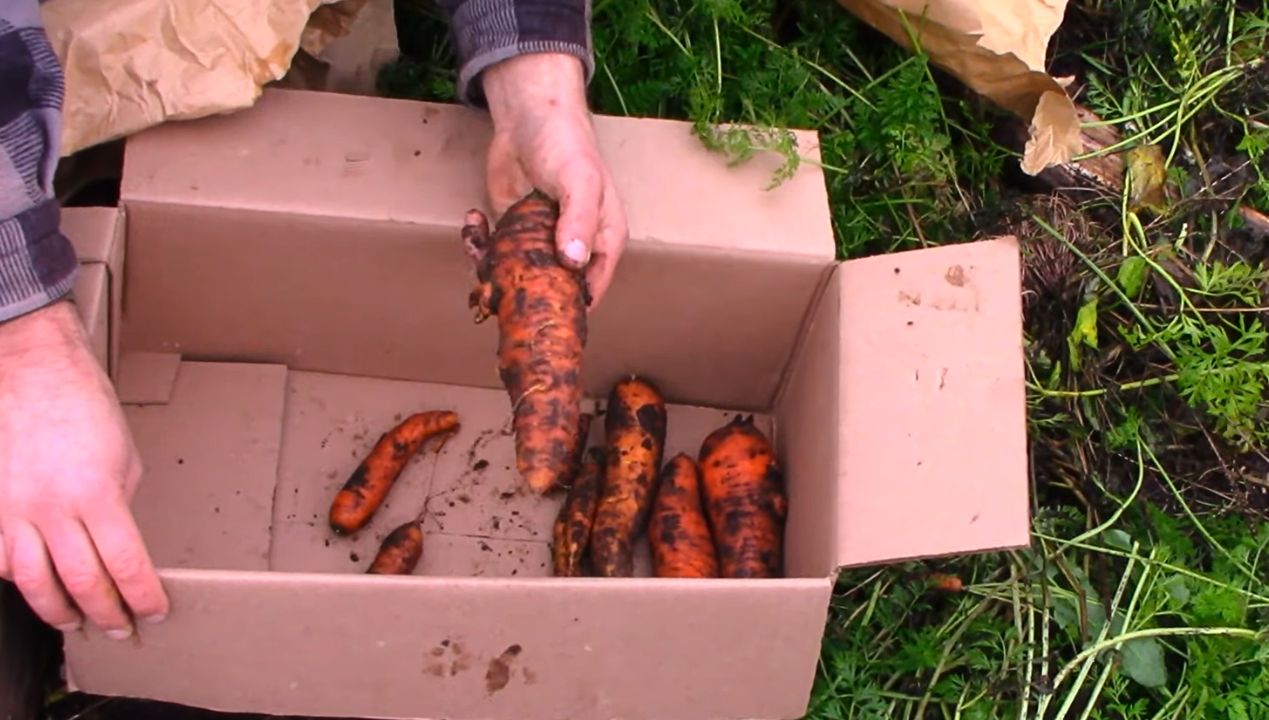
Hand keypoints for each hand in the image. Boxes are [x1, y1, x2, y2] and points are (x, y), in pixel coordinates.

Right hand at [0, 301, 167, 637]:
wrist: (31, 369)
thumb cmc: (83, 405)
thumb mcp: (123, 458)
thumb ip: (118, 506)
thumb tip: (117, 545)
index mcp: (96, 494)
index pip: (125, 566)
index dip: (142, 598)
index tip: (154, 613)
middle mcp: (51, 509)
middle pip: (81, 584)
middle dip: (106, 614)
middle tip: (120, 630)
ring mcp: (12, 510)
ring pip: (32, 583)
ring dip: (58, 611)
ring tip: (76, 621)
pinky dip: (16, 579)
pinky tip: (32, 584)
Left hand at [481, 52, 627, 307]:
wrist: (529, 116)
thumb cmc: (567, 145)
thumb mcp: (579, 182)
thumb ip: (579, 221)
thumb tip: (574, 263)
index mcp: (601, 243)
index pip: (591, 290)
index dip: (569, 307)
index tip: (541, 312)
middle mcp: (573, 248)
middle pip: (551, 289)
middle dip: (522, 290)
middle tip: (497, 278)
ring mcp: (540, 242)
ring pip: (517, 275)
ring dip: (493, 267)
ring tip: (480, 243)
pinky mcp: (512, 231)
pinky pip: (494, 253)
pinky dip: (478, 244)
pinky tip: (473, 220)